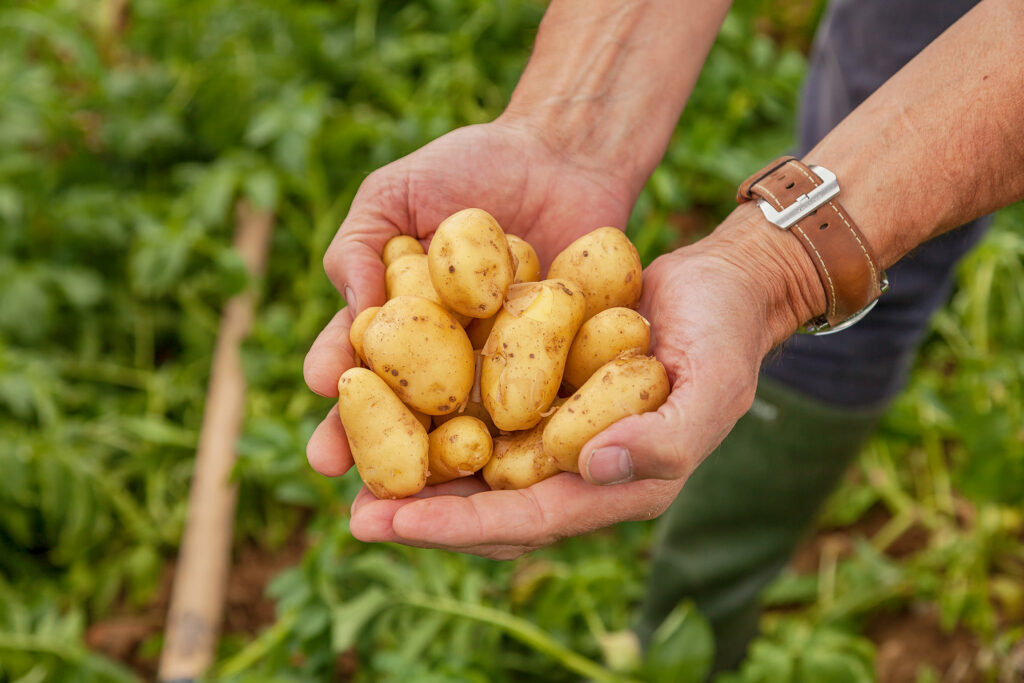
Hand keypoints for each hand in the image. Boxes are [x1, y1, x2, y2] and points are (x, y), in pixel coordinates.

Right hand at [302, 119, 634, 472]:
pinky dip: (524, 435)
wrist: (562, 154)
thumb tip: (351, 310)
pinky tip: (510, 468)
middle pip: (408, 411)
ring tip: (423, 501)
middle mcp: (447, 355)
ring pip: (470, 424)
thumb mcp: (397, 194)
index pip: (361, 360)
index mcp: (399, 322)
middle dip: (378, 448)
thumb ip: (362, 245)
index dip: (340, 384)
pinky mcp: (558, 369)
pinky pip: (541, 403)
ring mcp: (502, 367)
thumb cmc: (469, 165)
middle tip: (352, 486)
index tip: (321, 405)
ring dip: (444, 463)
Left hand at [337, 211, 811, 559]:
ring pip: (477, 465)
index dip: (462, 526)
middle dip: (424, 514)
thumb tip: (591, 470)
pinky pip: (481, 411)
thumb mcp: (710, 386)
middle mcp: (580, 470)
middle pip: (491, 506)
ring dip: (417, 471)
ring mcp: (557, 432)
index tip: (394, 523)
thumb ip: (663, 439)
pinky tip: (386, 403)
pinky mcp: (542, 391)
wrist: (723, 284)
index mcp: (620, 486)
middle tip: (356, 514)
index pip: (532, 520)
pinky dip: (436, 414)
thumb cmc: (725, 335)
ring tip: (350, 472)